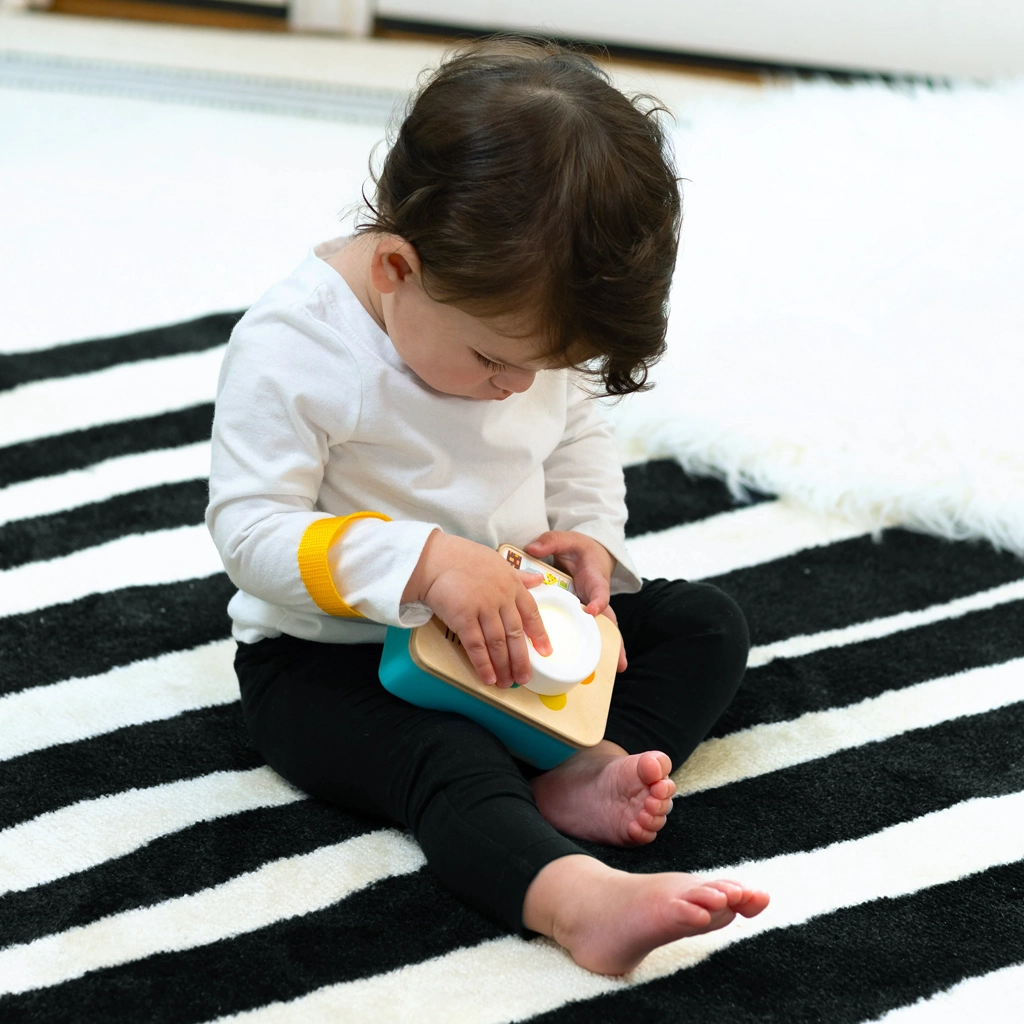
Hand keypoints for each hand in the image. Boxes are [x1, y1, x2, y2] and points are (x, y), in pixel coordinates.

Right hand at [403, 532, 551, 687]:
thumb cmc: (463, 558)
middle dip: (521, 660)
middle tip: (524, 678)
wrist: (434, 559)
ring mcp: (483, 608)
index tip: (545, 652)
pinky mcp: (463, 618)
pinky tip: (488, 677)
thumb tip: (539, 579)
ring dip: (503, 666)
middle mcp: (501, 598)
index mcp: (511, 585)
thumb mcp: (497, 562)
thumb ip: (519, 575)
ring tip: (507, 683)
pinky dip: (483, 664)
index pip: (531, 613)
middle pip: (515, 634)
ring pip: (498, 643)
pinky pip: (476, 646)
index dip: (539, 635)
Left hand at [524, 531, 627, 672]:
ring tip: (614, 670)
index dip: (597, 601)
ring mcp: (591, 609)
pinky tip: (587, 668)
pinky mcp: (583, 616)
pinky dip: (588, 649)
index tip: (591, 609)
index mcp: (595, 579)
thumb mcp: (568, 540)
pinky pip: (585, 632)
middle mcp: (596, 598)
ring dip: (608, 650)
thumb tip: (532, 548)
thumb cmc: (581, 549)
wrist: (591, 554)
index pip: (599, 591)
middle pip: (608, 621)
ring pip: (601, 632)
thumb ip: (552, 542)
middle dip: (614, 641)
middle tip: (619, 662)